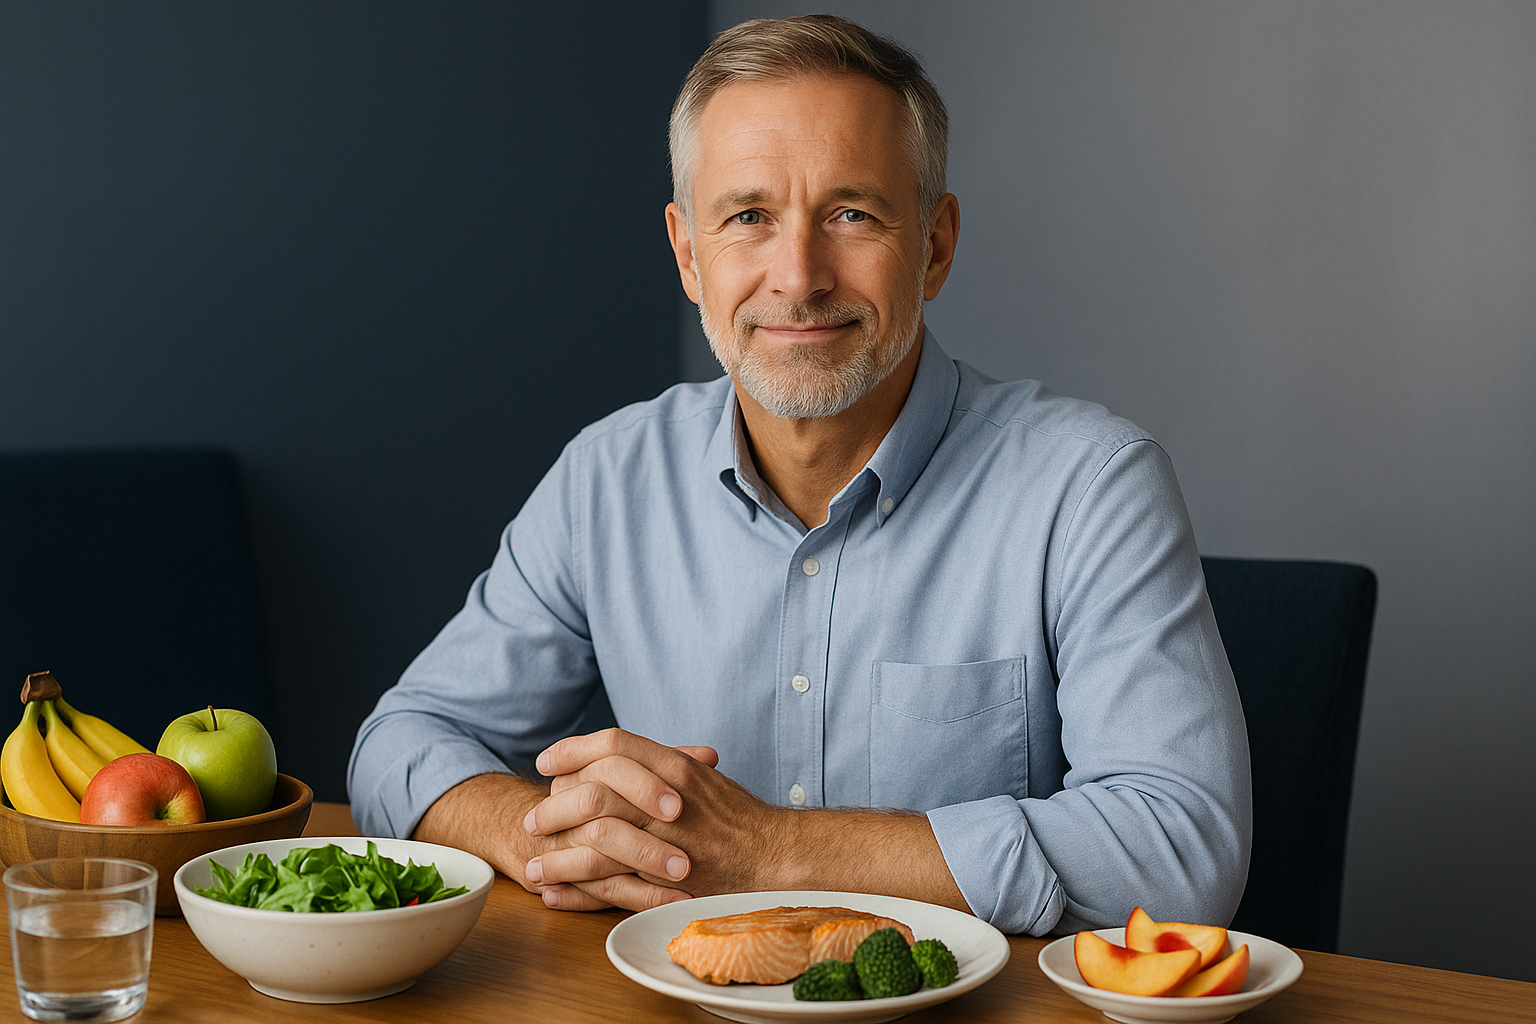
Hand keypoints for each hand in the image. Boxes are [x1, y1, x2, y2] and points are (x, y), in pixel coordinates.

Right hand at [412, 770, 689, 913]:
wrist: (531, 828)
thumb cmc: (598, 800)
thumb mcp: (630, 777)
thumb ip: (666, 763)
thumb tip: (709, 756)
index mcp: (588, 768)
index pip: (609, 758)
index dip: (644, 781)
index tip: (680, 800)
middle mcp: (571, 799)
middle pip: (597, 802)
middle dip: (640, 814)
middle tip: (679, 832)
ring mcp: (565, 840)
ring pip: (599, 849)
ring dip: (645, 861)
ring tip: (685, 875)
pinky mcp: (567, 877)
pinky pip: (603, 889)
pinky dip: (640, 896)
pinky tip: (673, 901)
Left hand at [527, 729, 792, 900]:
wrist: (773, 856)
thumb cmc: (735, 817)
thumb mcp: (698, 776)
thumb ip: (657, 763)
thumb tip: (611, 759)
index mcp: (674, 766)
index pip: (612, 743)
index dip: (572, 751)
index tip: (546, 764)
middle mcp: (668, 796)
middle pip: (593, 790)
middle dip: (553, 808)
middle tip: (534, 821)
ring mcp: (668, 838)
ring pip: (595, 839)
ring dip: (557, 856)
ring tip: (535, 868)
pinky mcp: (667, 880)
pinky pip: (609, 884)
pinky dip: (576, 891)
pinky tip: (555, 895)